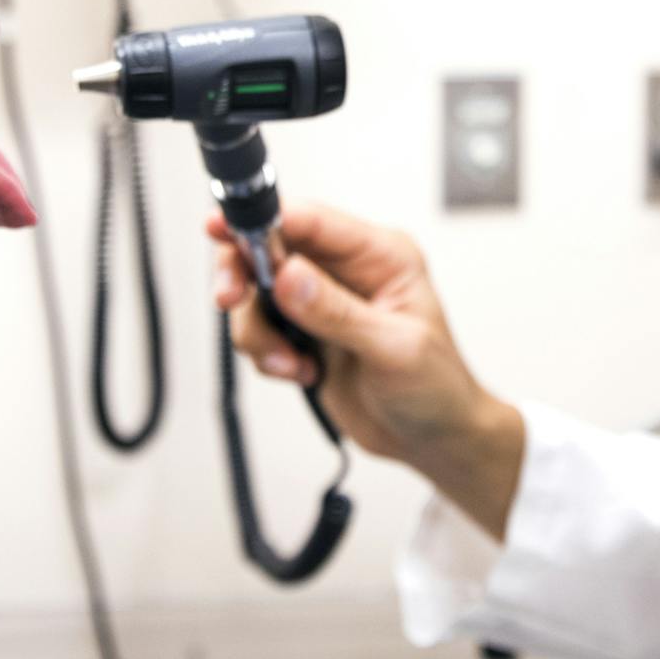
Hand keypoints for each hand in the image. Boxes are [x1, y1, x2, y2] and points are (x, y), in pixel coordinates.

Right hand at [208, 201, 524, 537]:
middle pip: (270, 247)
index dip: (263, 219)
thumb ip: (336, 312)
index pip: (311, 221)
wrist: (434, 439)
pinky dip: (267, 355)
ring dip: (258, 331)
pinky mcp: (304, 332)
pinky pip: (260, 329)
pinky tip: (302, 374)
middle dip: (244, 275)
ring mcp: (321, 301)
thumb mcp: (393, 349)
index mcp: (379, 255)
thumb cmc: (437, 388)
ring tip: (290, 365)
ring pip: (256, 293)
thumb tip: (288, 276)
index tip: (222, 228)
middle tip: (231, 299)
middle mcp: (346, 270)